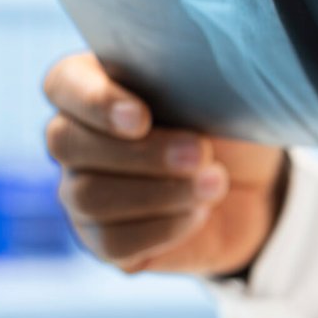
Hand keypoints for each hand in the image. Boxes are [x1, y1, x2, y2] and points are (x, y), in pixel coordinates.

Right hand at [43, 53, 288, 274]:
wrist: (254, 184)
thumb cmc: (227, 121)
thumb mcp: (218, 88)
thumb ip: (192, 76)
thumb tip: (197, 78)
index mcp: (96, 85)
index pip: (63, 83)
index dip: (95, 102)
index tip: (141, 117)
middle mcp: (76, 138)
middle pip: (67, 144)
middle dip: (140, 152)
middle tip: (201, 152)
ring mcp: (81, 192)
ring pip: (88, 196)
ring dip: (158, 192)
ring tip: (215, 184)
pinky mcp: (103, 239)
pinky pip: (112, 241)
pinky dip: (162, 228)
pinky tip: (199, 214)